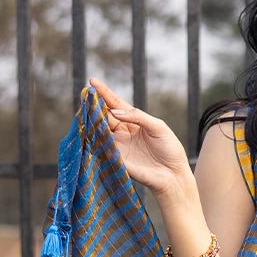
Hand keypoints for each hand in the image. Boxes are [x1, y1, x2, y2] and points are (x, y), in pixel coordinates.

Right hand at [89, 77, 191, 197]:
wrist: (173, 175)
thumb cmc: (169, 149)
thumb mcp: (158, 127)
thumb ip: (138, 116)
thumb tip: (116, 111)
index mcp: (133, 121)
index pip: (115, 103)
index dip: (104, 93)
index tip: (92, 81)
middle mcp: (123, 131)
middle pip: (104, 115)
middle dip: (94, 105)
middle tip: (84, 95)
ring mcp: (118, 145)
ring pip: (99, 130)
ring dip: (91, 120)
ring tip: (83, 109)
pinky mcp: (116, 159)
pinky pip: (102, 147)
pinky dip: (94, 138)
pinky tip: (88, 129)